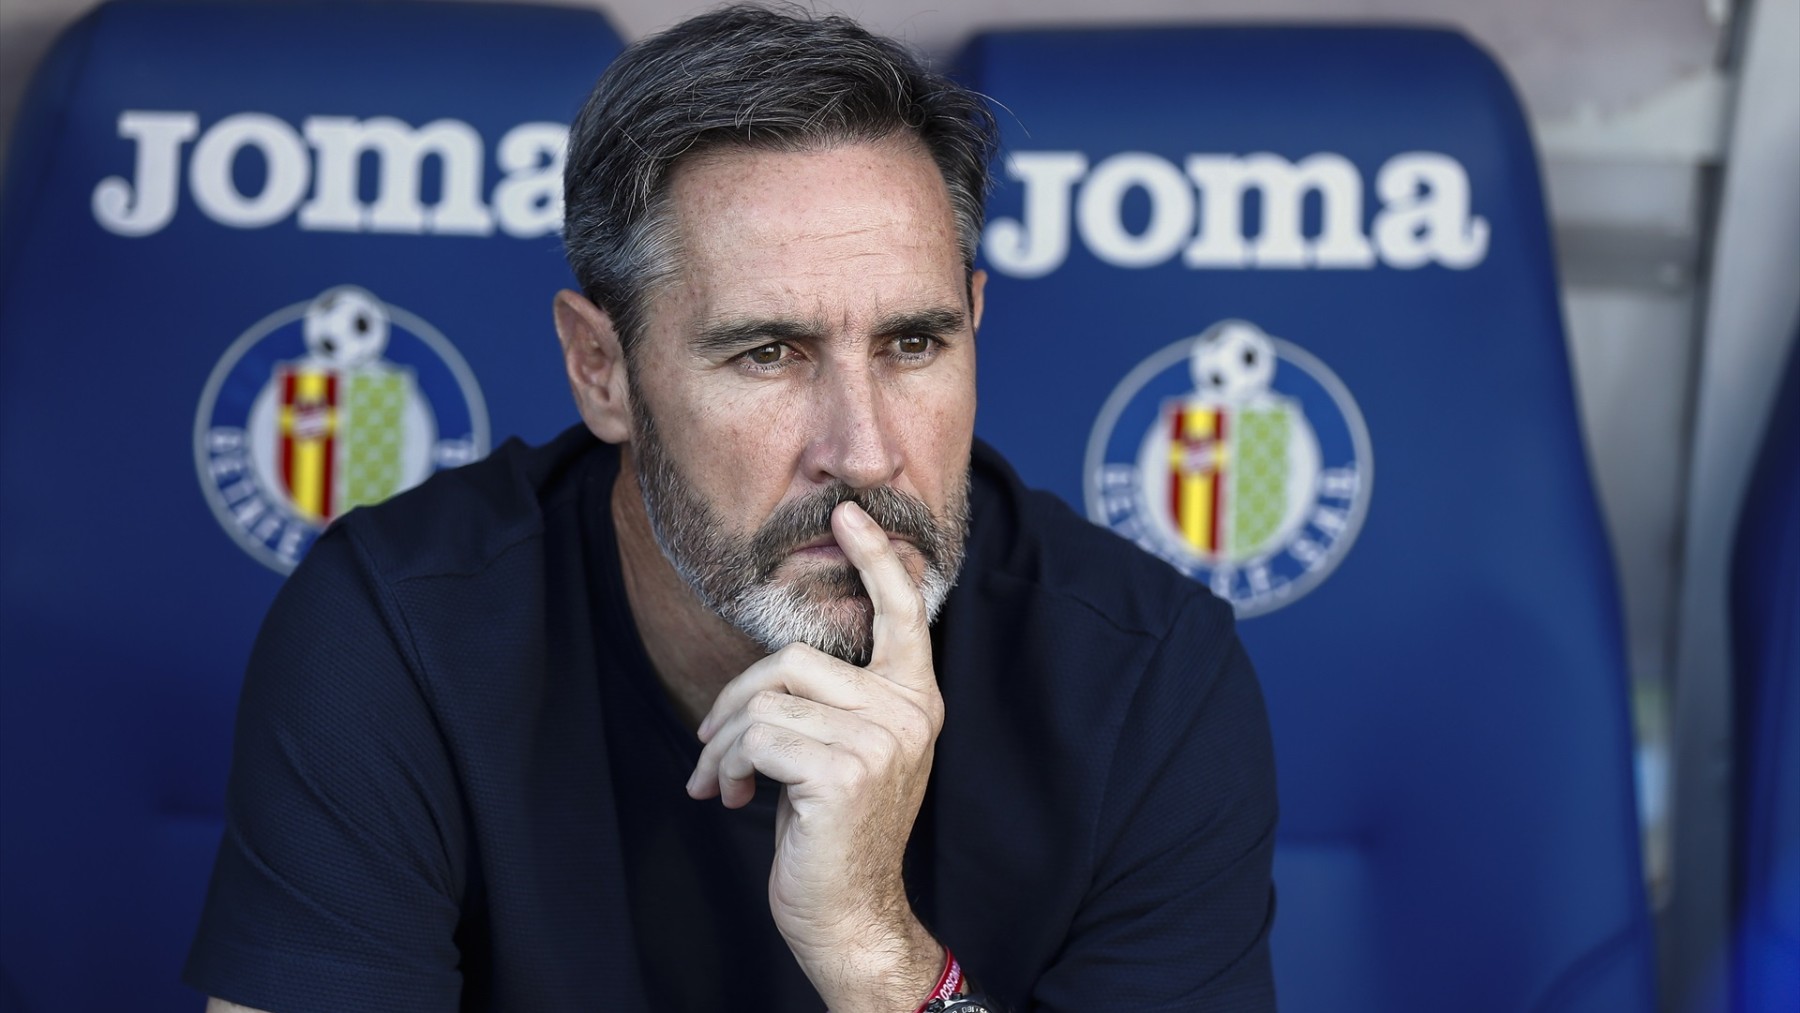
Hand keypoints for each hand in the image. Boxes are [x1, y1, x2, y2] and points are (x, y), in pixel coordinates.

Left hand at [686, 500, 944, 1009]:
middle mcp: (909, 711)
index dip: (875, 559)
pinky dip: (723, 766)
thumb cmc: (837, 834)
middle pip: (793, 660)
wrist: (851, 914)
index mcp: (917, 700)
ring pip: (766, 699)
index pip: (903, 613)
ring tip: (717, 779)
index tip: (848, 515)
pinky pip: (755, 737)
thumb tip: (767, 675)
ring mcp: (882, 738)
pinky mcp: (845, 770)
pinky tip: (727, 799)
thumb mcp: (849, 754)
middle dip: (734, 701)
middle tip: (710, 749)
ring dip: (721, 743)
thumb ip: (833, 702)